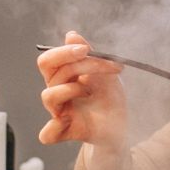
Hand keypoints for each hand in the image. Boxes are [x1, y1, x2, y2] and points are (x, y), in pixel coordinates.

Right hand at [36, 31, 126, 150]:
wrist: (122, 124)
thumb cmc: (110, 97)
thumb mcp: (105, 72)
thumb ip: (89, 55)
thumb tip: (71, 35)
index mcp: (63, 76)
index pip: (50, 60)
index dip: (64, 52)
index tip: (86, 50)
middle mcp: (58, 92)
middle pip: (50, 72)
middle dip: (75, 64)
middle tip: (95, 62)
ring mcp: (60, 112)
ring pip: (49, 96)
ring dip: (71, 88)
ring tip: (89, 91)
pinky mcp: (66, 132)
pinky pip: (47, 134)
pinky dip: (53, 128)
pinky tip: (67, 120)